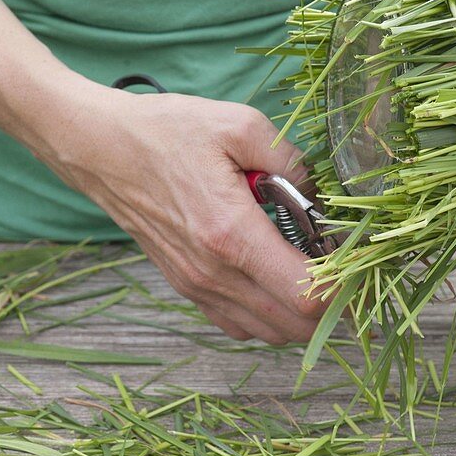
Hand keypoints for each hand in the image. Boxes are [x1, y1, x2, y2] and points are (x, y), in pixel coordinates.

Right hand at [41, 86, 325, 344]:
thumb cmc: (165, 132)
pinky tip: (272, 276)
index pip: (306, 295)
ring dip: (300, 311)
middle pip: (295, 325)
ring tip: (309, 267)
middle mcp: (214, 273)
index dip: (344, 285)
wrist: (100, 149)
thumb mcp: (237, 124)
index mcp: (231, 233)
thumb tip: (319, 194)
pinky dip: (267, 313)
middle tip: (341, 262)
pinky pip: (239, 324)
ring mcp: (196, 286)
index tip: (355, 256)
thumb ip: (291, 159)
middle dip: (330, 302)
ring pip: (269, 331)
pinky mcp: (186, 286)